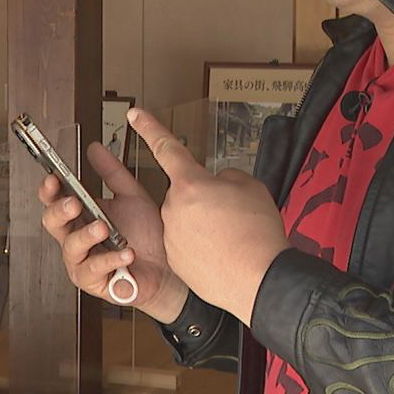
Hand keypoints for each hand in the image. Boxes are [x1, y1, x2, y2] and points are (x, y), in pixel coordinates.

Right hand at [38, 140, 188, 321]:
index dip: (49, 189)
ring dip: (86, 235)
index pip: (54, 199)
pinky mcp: (93, 282)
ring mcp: (82, 261)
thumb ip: (112, 173)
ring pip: (70, 247)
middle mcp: (76, 238)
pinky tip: (125, 253)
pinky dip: (110, 259)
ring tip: (103, 228)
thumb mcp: (131, 197)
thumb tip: (95, 148)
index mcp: (81, 215)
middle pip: (52, 222)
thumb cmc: (147, 236)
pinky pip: (93, 270)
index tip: (54, 178)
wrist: (168, 268)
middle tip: (74, 203)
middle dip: (60, 210)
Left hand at [124, 106, 288, 326]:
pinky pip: (186, 245)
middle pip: (187, 193)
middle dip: (205, 200)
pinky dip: (202, 248)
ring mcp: (171, 235)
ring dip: (204, 225)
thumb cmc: (257, 233)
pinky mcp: (174, 259)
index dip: (150, 127)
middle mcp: (173, 207)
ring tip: (230, 237)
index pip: (166, 147)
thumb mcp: (251, 187)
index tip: (134, 114)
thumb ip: (228, 177)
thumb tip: (218, 184)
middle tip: (232, 214)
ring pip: (186, 220)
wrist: (259, 279)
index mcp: (190, 183)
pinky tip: (221, 255)